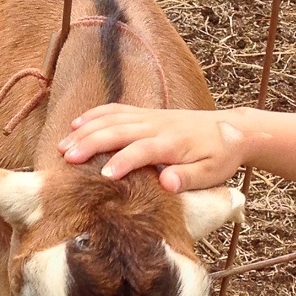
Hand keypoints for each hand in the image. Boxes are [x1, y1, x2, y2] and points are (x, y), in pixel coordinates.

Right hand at [61, 104, 248, 190]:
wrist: (233, 130)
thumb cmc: (221, 157)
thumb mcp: (211, 173)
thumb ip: (188, 178)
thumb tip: (167, 185)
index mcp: (171, 143)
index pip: (142, 150)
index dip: (123, 162)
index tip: (104, 177)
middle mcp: (156, 126)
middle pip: (117, 131)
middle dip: (90, 143)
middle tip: (66, 159)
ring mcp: (149, 117)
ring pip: (111, 119)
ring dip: (85, 130)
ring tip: (62, 146)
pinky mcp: (146, 114)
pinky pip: (116, 110)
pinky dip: (95, 115)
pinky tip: (77, 124)